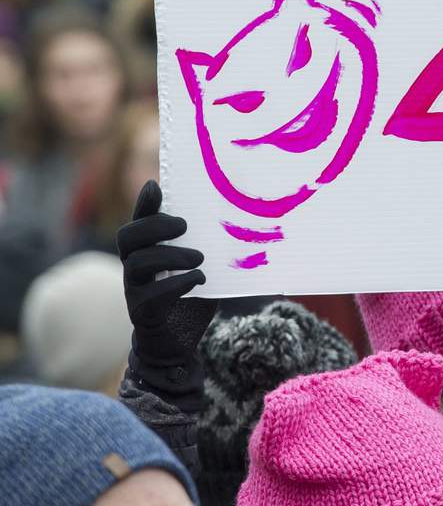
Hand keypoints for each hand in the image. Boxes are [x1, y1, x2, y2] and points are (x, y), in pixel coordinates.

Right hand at [117, 180, 215, 404]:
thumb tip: (226, 215)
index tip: (157, 186)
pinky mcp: (142, 313)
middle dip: (155, 226)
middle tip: (184, 226)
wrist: (178, 343)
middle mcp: (134, 268)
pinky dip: (177, 284)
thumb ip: (200, 244)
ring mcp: (134, 290)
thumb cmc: (188, 297)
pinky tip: (198, 280)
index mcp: (146, 251)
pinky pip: (151, 295)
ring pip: (137, 263)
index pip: (137, 221)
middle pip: (128, 237)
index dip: (143, 204)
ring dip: (171, 256)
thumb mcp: (196, 266)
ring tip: (199, 258)